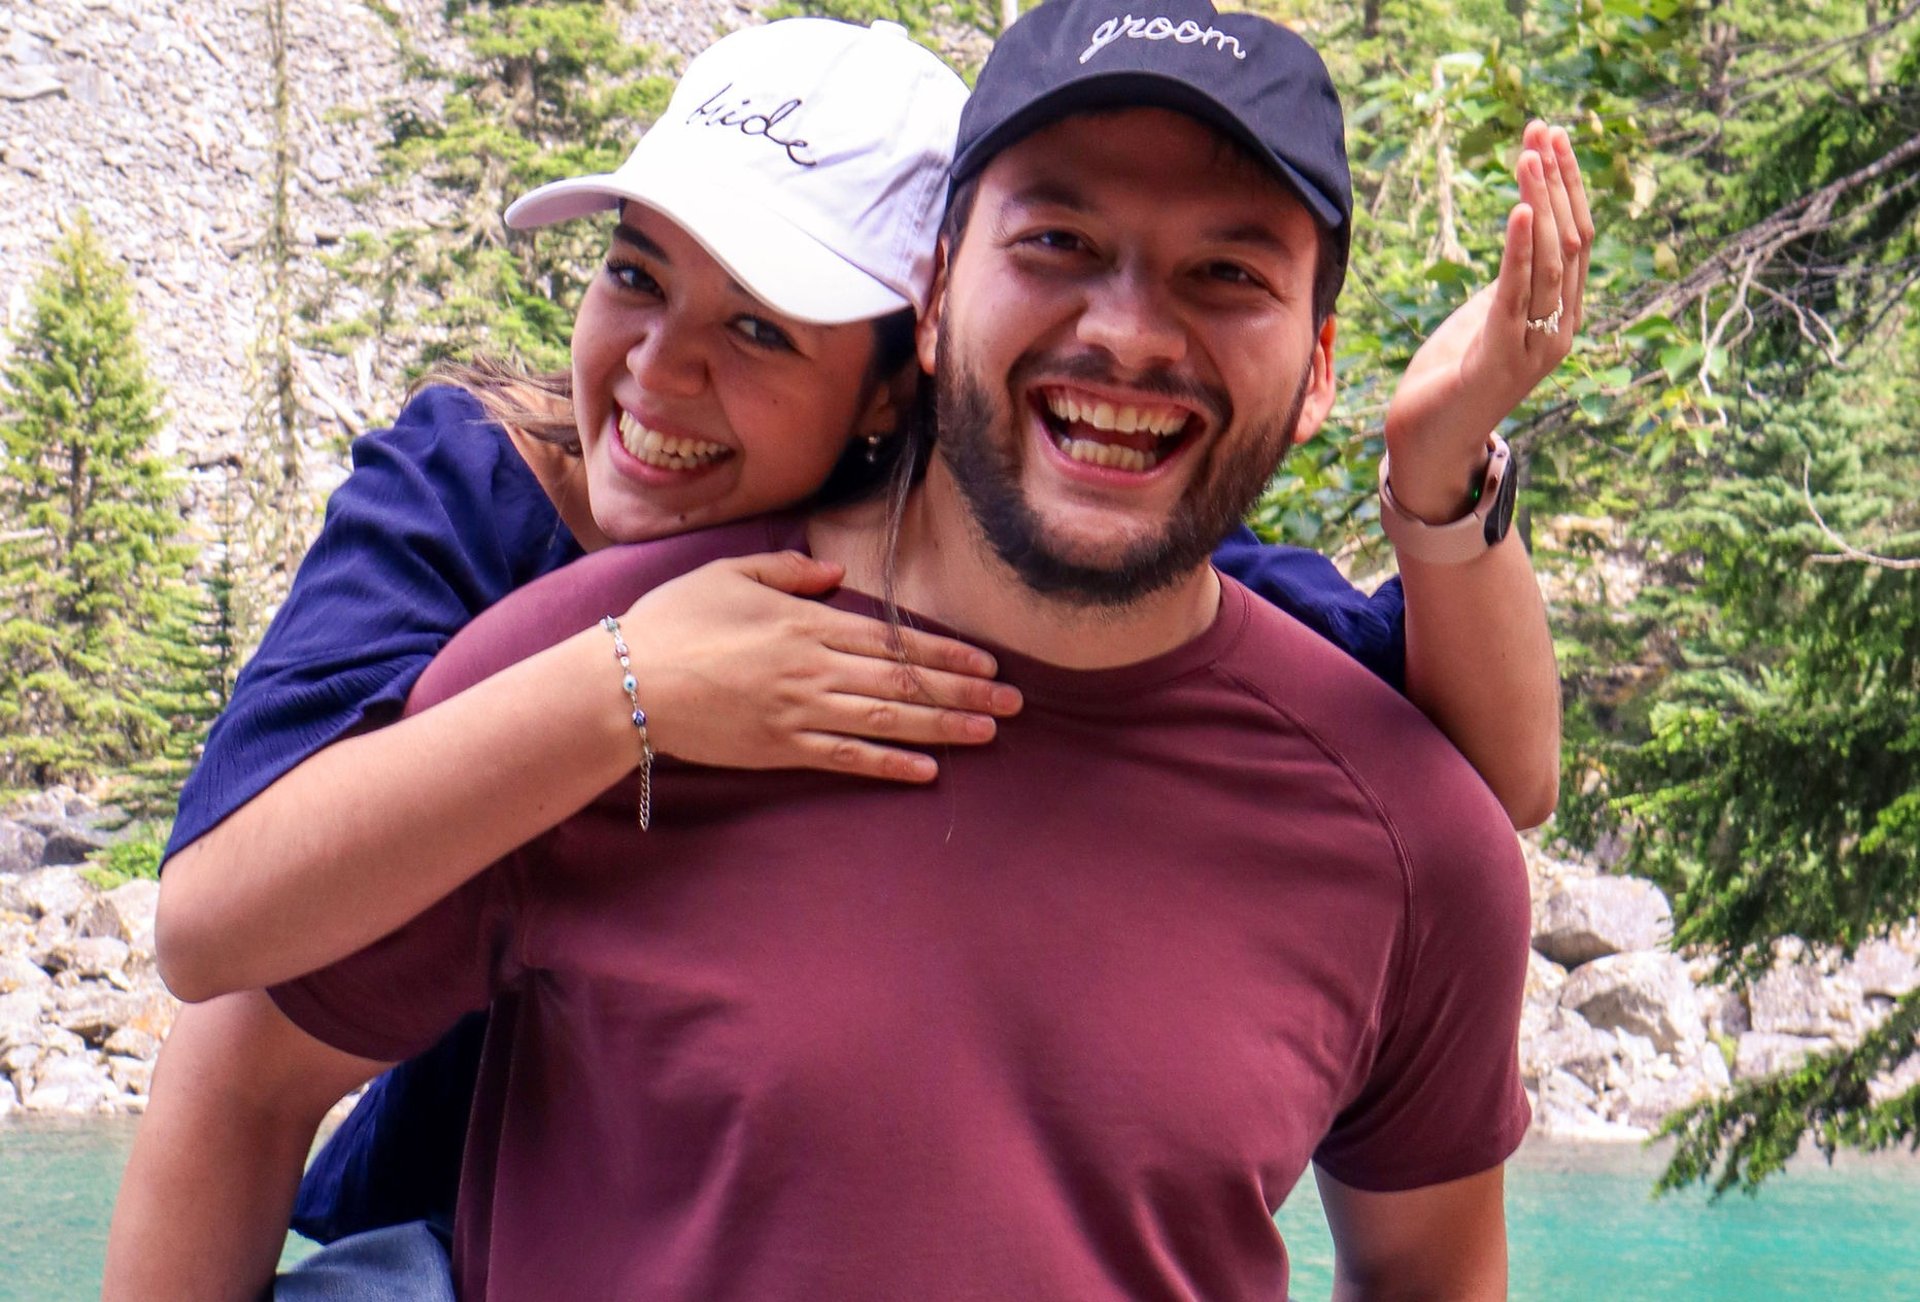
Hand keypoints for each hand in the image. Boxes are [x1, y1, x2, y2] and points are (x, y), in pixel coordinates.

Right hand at [616, 551, 1021, 782]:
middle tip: (1016, 704)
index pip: (892, 640)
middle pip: (903, 682)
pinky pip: (847, 759)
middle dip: (965, 692)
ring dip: (943, 727)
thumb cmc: (674, 623)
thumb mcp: (730, 575)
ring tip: (989, 733)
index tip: (987, 663)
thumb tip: (837, 576)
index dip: (945, 654)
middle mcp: (815, 666)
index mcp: (806, 621)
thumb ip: (787, 571)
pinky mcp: (782, 748)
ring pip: (887, 720)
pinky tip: (927, 772)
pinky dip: (889, 766)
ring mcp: (801, 711)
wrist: (628, 683)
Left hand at [1383, 120, 1594, 520]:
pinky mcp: (1502, 359)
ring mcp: (1535, 346)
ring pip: (1553, 261)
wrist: (1427, 442)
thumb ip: (1509, 284)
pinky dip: (1522, 250)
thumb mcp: (1483, 317)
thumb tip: (1525, 237)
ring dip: (1542, 203)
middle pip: (1573, 241)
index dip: (1566, 185)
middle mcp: (1559, 329)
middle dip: (1559, 181)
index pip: (1576, 238)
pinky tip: (1521, 211)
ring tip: (1530, 155)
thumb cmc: (1450, 379)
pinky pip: (1518, 294)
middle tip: (1543, 130)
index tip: (1549, 138)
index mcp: (1559, 315)